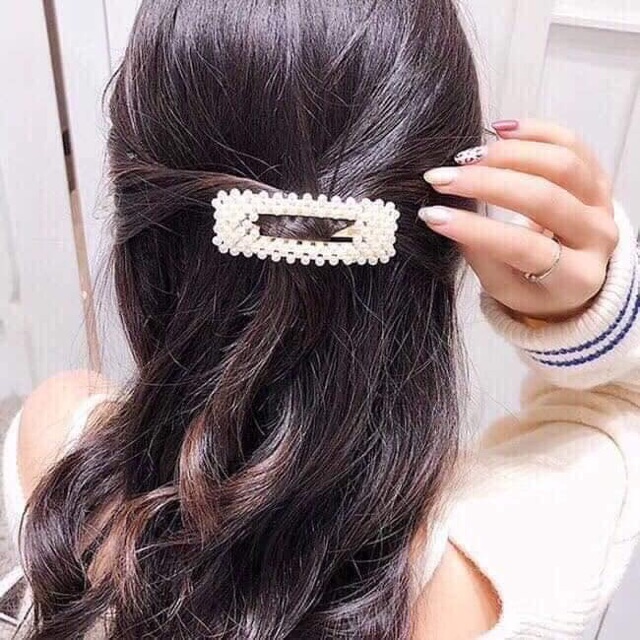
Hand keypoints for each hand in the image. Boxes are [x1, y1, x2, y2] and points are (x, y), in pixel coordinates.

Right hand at [419, 119, 618, 321]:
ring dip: (507, 154)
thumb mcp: (506, 290)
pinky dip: (534, 131)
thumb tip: (449, 220)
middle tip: (442, 179)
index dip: (474, 229)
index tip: (433, 216)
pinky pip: (572, 143)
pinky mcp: (599, 177)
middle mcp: (598, 237)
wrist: (578, 277)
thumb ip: (483, 259)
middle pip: (543, 198)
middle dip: (485, 184)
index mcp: (575, 277)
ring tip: (467, 157)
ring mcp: (603, 203)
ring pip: (561, 163)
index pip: (522, 246)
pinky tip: (498, 130)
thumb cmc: (535, 287)